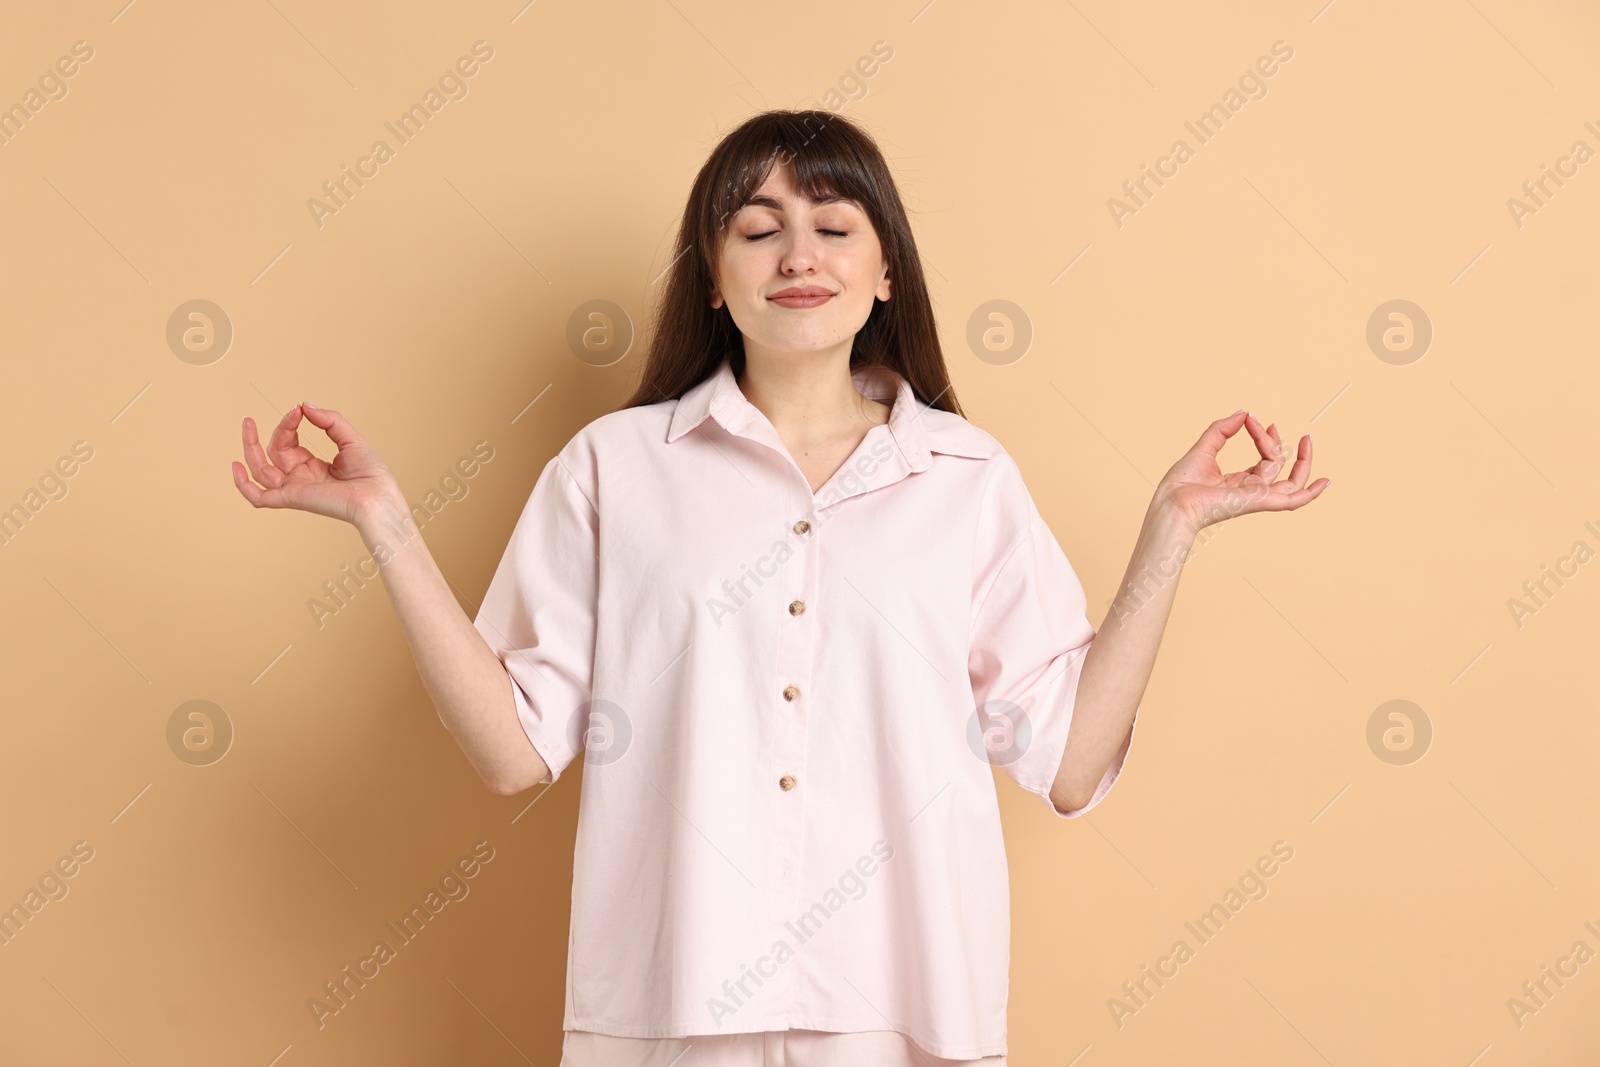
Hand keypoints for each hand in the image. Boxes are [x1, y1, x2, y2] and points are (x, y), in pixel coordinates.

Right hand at [232, 403, 398, 524]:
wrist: (378, 496)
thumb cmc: (372, 474)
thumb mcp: (350, 438)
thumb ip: (328, 420)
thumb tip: (305, 405)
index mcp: (313, 467)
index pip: (289, 443)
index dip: (289, 424)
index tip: (298, 409)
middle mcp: (301, 478)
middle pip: (273, 452)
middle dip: (272, 431)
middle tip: (265, 415)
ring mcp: (294, 488)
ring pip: (261, 470)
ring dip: (250, 447)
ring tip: (247, 424)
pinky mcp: (291, 498)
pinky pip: (259, 497)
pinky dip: (243, 484)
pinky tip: (235, 465)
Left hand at [1153, 410, 1328, 532]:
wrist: (1173, 502)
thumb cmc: (1181, 484)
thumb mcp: (1204, 448)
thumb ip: (1222, 430)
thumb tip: (1243, 413)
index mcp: (1237, 483)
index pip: (1262, 460)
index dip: (1263, 438)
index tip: (1251, 419)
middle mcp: (1250, 492)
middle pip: (1278, 468)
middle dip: (1279, 444)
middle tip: (1276, 426)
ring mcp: (1257, 497)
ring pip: (1290, 480)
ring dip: (1301, 460)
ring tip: (1307, 439)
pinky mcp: (1259, 501)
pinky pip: (1292, 500)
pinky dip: (1310, 493)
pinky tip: (1325, 481)